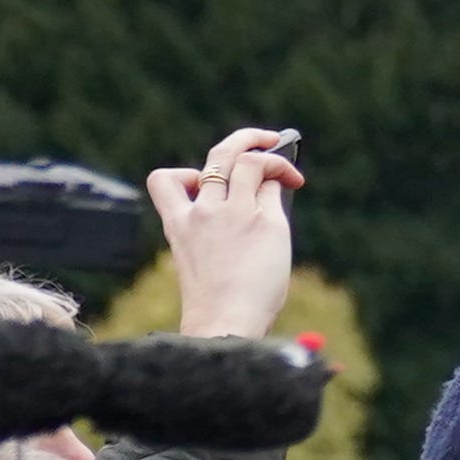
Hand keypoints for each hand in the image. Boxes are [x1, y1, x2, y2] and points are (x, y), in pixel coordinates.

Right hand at [145, 125, 302, 340]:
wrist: (225, 321)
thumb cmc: (222, 300)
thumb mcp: (210, 256)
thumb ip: (226, 223)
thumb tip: (266, 190)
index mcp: (178, 223)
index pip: (165, 179)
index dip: (187, 172)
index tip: (205, 180)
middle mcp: (202, 211)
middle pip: (218, 155)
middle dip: (244, 139)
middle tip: (265, 138)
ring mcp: (232, 212)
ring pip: (249, 162)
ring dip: (272, 156)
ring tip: (290, 168)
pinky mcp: (263, 221)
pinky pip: (273, 186)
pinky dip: (285, 178)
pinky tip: (295, 184)